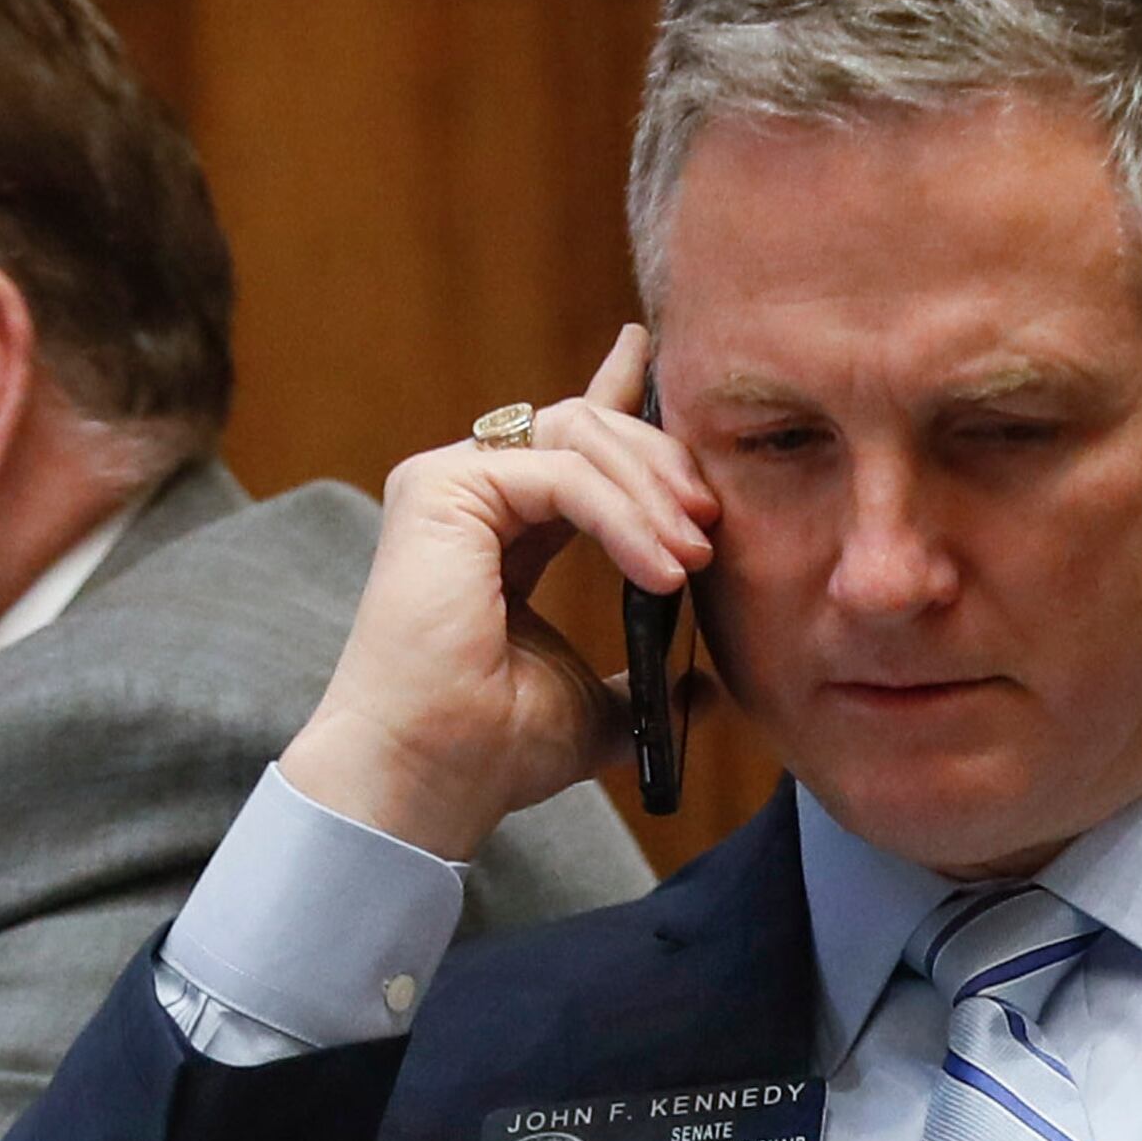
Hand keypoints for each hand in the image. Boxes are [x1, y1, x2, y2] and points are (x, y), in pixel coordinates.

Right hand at [277, 324, 715, 860]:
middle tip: (712, 523)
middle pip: (588, 426)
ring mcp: (449, 483)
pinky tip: (661, 569)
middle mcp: (469, 492)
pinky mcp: (442, 489)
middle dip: (664, 462)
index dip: (619, 393)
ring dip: (652, 490)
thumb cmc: (492, 750)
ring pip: (579, 435)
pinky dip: (623, 516)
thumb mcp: (598, 703)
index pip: (572, 443)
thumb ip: (643, 679)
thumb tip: (708, 686)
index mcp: (499, 527)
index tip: (657, 362)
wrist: (429, 778)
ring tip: (693, 556)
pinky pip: (562, 474)